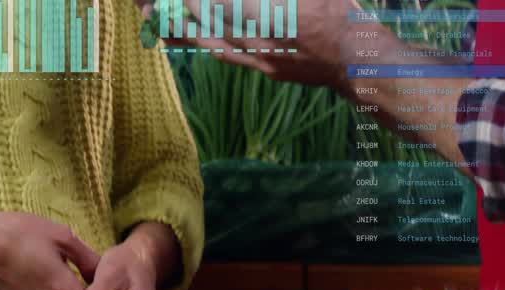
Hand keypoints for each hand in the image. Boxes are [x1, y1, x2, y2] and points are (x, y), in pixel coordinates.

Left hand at [135, 0, 357, 88]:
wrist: (358, 60)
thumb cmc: (339, 12)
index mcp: (266, 7)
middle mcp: (254, 30)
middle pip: (203, 11)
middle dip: (175, 3)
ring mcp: (257, 52)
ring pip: (206, 34)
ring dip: (174, 23)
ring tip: (146, 12)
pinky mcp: (264, 67)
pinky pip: (224, 54)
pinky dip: (199, 42)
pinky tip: (181, 37)